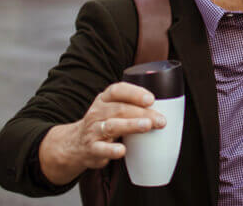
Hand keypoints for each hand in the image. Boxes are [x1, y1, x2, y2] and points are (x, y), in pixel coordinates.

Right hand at [38, 82, 167, 184]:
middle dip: (142, 113)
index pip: (117, 90)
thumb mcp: (113, 110)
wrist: (76, 144)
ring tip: (147, 127)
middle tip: (160, 120)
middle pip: (120, 109)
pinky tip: (122, 151)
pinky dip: (111, 150)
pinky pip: (100, 148)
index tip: (151, 99)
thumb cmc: (104, 124)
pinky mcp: (91, 148)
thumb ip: (133, 107)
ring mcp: (93, 130)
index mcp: (104, 100)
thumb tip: (166, 110)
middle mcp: (97, 112)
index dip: (134, 93)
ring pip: (112, 126)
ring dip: (131, 125)